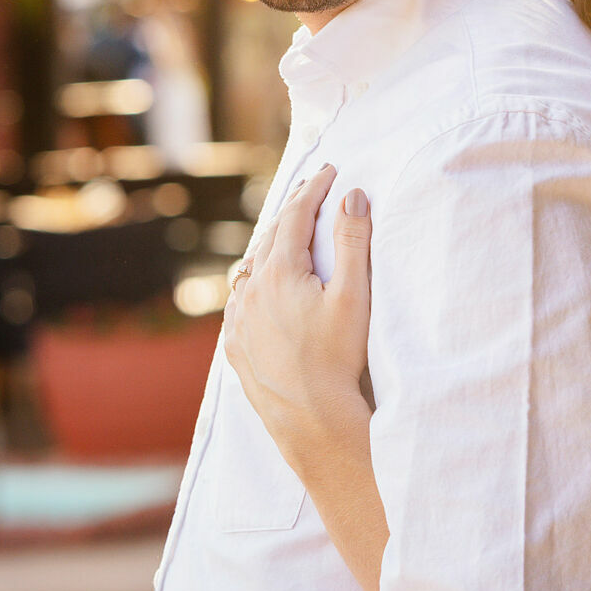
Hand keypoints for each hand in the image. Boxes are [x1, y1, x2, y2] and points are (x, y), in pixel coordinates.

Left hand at [223, 165, 375, 467]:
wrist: (311, 419)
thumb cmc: (339, 358)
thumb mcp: (355, 296)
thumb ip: (353, 241)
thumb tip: (352, 196)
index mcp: (280, 272)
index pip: (295, 215)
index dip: (313, 189)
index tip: (330, 171)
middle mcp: (251, 291)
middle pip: (269, 237)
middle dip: (292, 212)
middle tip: (311, 194)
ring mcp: (239, 320)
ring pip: (250, 269)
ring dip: (269, 247)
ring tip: (285, 237)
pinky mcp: (235, 347)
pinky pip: (239, 302)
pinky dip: (253, 283)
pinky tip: (261, 288)